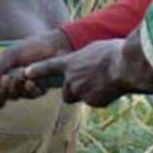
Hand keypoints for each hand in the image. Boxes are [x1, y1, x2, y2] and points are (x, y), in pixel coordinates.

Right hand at [0, 29, 71, 107]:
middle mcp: (9, 85)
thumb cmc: (29, 47)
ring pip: (13, 97)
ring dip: (15, 85)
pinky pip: (29, 95)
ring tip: (22, 72)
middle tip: (5, 79)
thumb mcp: (9, 55)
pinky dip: (28, 88)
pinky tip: (32, 79)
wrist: (54, 46)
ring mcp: (23, 89)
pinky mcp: (37, 91)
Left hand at [0, 39, 136, 107]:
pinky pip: (96, 102)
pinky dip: (103, 97)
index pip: (48, 67)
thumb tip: (85, 65)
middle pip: (66, 93)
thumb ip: (83, 59)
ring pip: (82, 98)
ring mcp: (81, 92)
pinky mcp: (93, 102)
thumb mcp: (93, 49)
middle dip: (74, 91)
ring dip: (89, 93)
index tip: (26, 73)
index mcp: (69, 63)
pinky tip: (113, 88)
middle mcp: (71, 80)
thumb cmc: (113, 52)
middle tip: (90, 82)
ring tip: (105, 81)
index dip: (37, 71)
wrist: (126, 67)